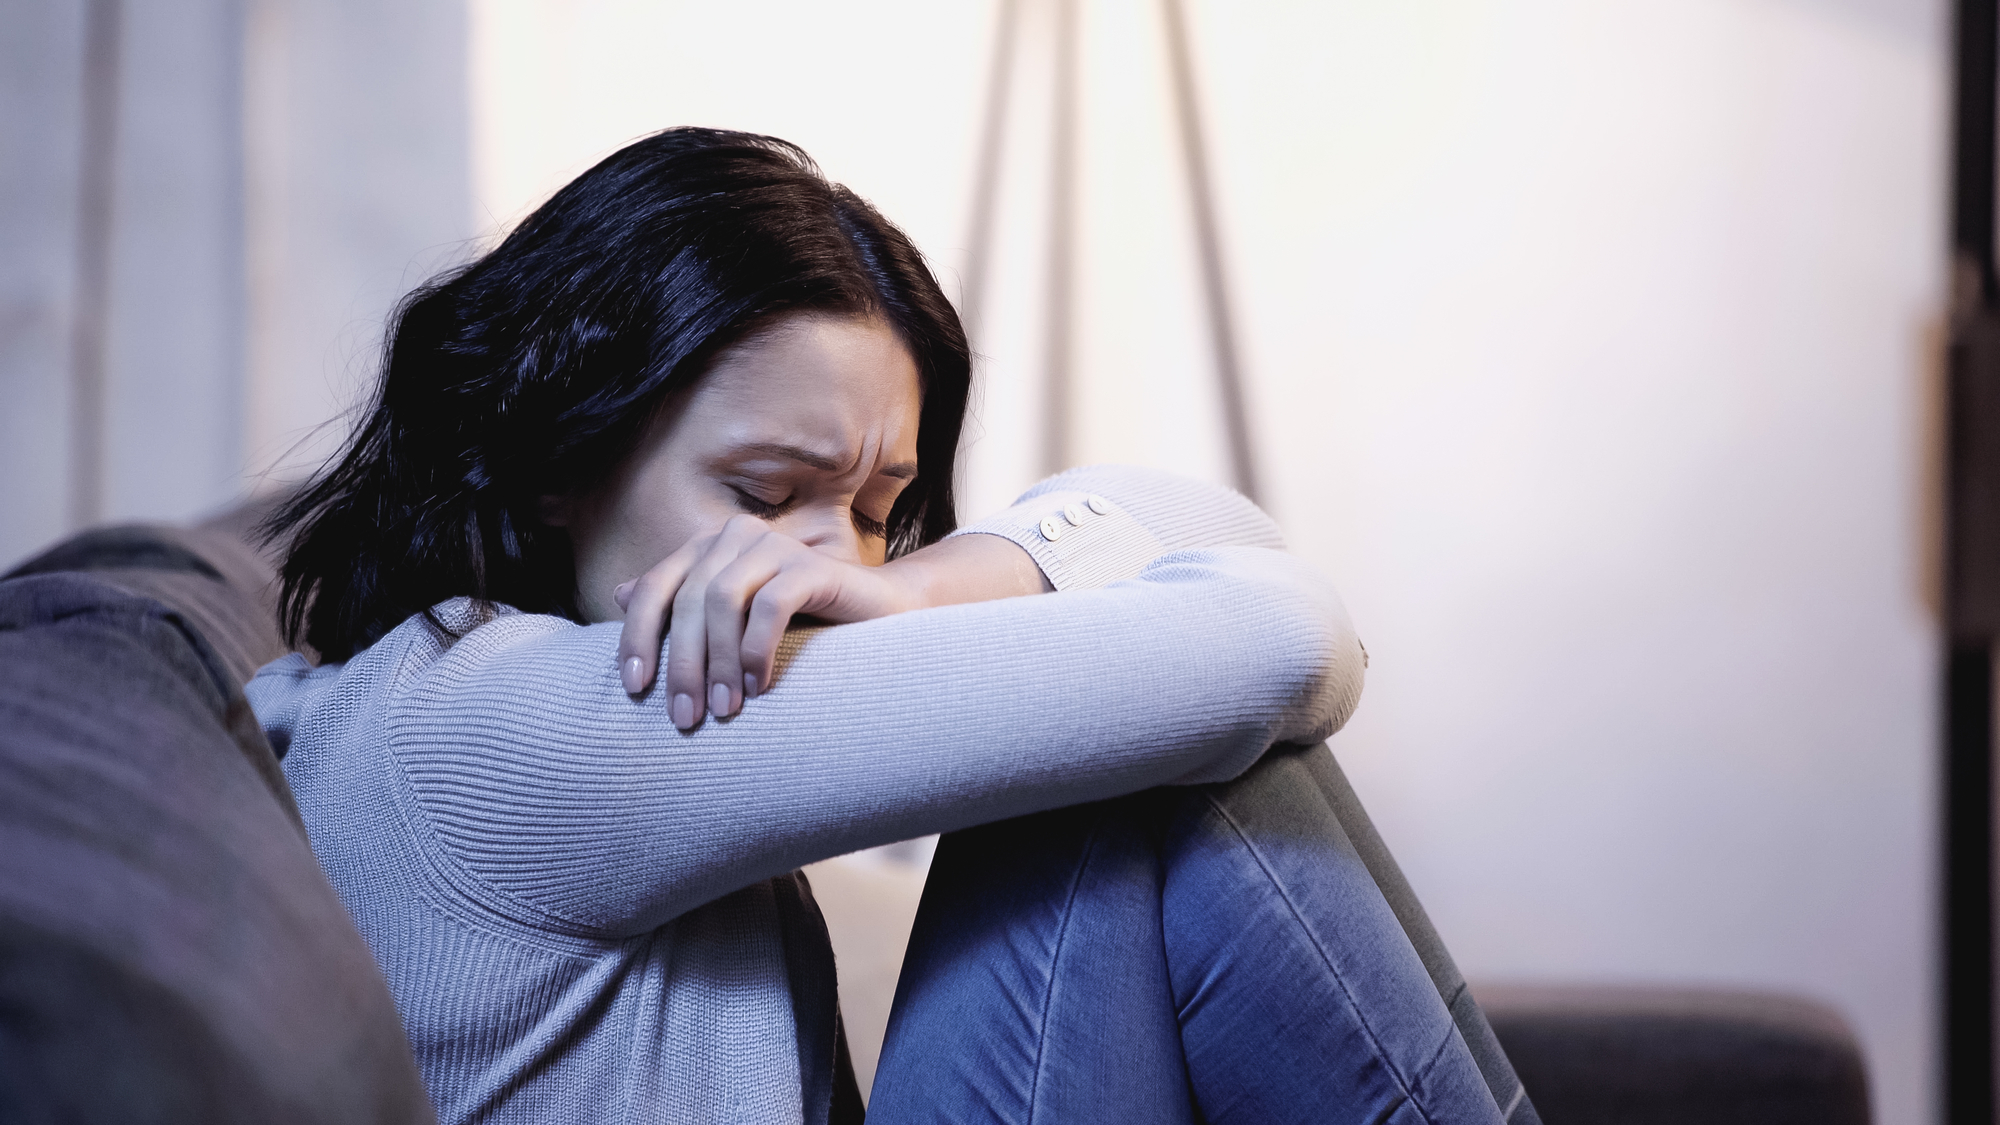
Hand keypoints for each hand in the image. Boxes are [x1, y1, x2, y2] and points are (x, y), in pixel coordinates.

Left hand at [614, 515, 913, 728]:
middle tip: (685, 717)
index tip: (635, 688)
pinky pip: (770, 606)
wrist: (876, 614)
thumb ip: (681, 603)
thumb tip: (618, 593)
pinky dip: (758, 650)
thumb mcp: (732, 619)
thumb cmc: (797, 622)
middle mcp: (736, 536)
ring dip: (719, 662)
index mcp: (708, 546)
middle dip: (682, 664)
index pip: (655, 588)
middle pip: (688, 600)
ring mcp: (774, 545)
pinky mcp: (810, 565)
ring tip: (726, 709)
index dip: (637, 637)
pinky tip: (761, 687)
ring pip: (723, 601)